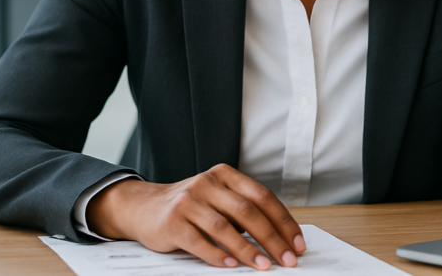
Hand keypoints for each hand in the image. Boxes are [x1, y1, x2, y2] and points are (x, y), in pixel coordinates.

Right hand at [86, 164, 303, 269]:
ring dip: (248, 250)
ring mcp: (188, 202)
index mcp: (225, 175)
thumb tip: (281, 238)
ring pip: (225, 227)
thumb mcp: (218, 199)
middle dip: (272, 238)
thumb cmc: (191, 207)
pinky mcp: (172, 222)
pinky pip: (199, 241)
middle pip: (248, 212)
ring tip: (264, 267)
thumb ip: (243, 211)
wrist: (143, 207)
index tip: (297, 244)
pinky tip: (232, 266)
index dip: (283, 221)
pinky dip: (218, 255)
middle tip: (287, 260)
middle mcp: (207, 183)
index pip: (263, 197)